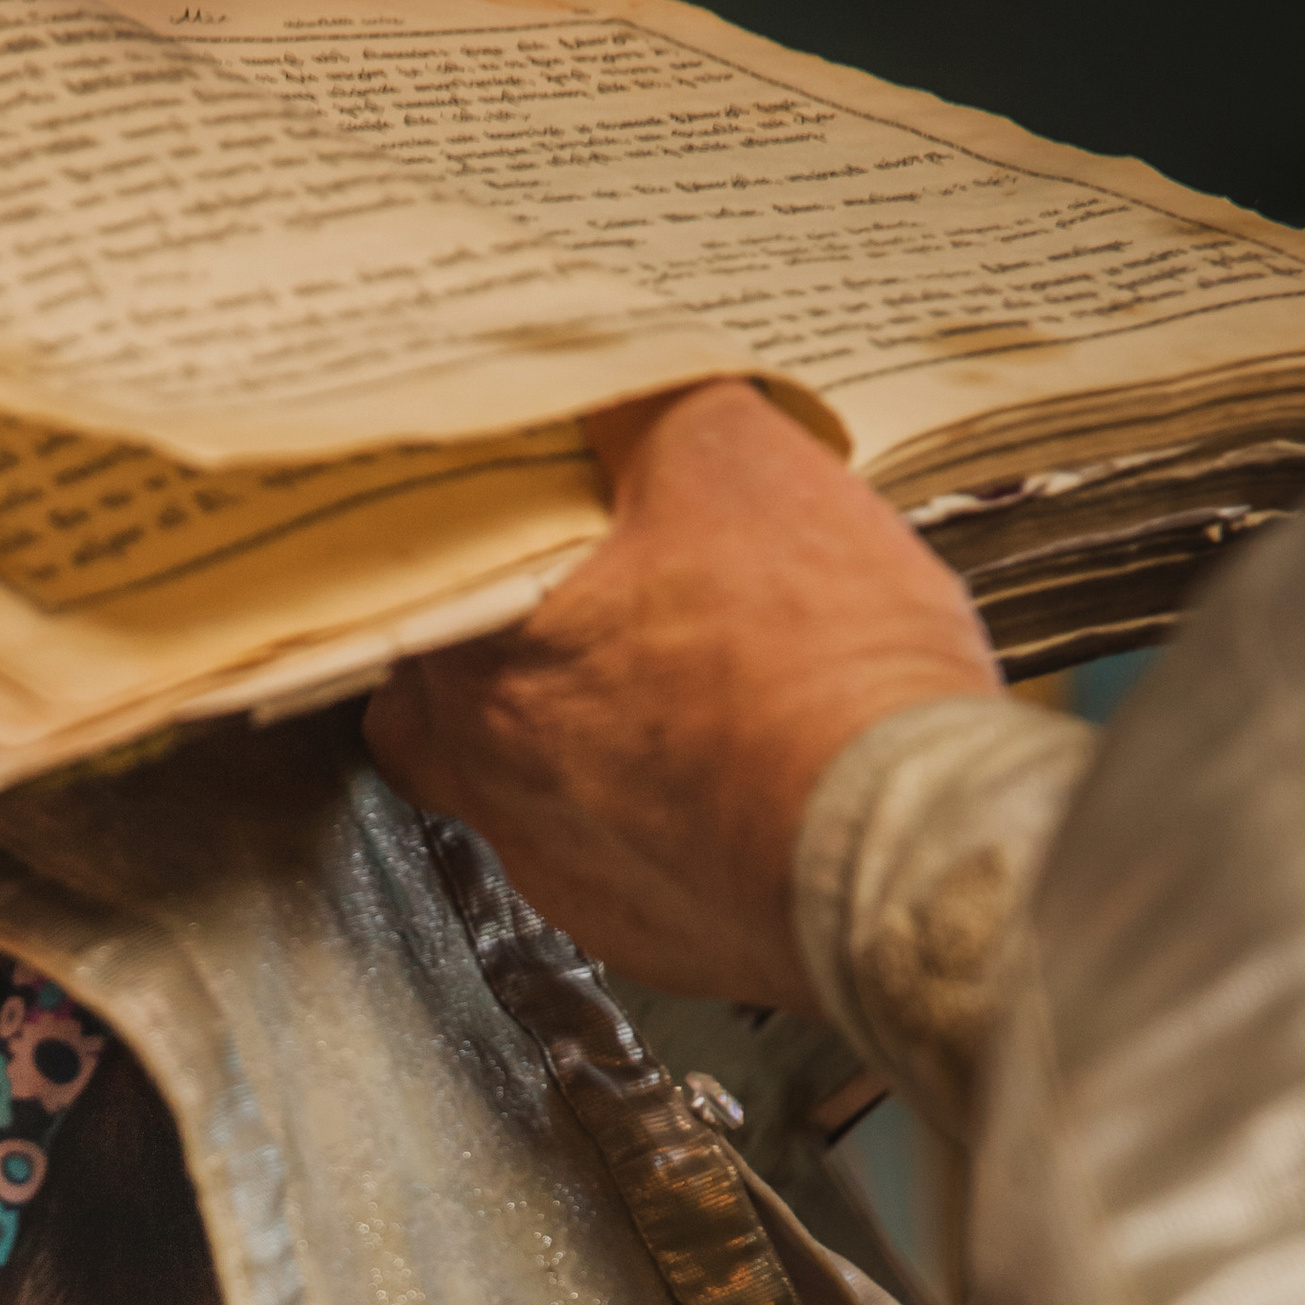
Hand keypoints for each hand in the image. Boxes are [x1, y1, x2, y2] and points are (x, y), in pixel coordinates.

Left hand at [364, 380, 998, 1008]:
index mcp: (478, 658)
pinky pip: (615, 854)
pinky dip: (653, 809)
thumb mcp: (735, 458)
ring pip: (526, 780)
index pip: (406, 580)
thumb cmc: (814, 670)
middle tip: (579, 585)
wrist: (899, 842)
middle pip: (447, 688)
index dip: (458, 536)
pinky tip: (721, 763)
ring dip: (580, 729)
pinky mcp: (641, 927)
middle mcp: (490, 779)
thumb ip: (648, 402)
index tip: (504, 508)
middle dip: (504, 634)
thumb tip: (617, 376)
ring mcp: (561, 868)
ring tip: (668, 674)